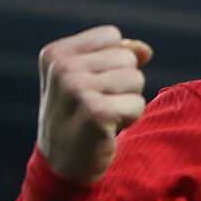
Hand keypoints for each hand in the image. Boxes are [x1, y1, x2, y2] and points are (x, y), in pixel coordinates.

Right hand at [38, 25, 152, 183]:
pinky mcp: (95, 112)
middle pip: (127, 57)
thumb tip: (145, 49)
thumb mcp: (88, 79)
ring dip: (128, 101)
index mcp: (55, 54)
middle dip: (123, 83)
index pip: (112, 36)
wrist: (61, 164)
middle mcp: (62, 68)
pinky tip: (107, 129)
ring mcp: (76, 89)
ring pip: (136, 79)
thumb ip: (116, 56)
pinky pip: (138, 103)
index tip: (91, 84)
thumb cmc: (78, 115)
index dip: (112, 62)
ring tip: (103, 115)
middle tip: (98, 104)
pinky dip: (130, 118)